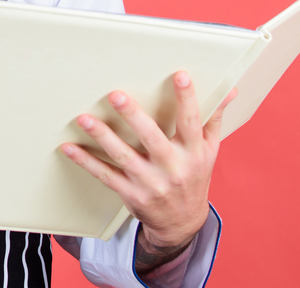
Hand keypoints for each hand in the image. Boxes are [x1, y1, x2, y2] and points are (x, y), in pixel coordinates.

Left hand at [60, 73, 236, 249]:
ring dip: (102, 137)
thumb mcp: (210, 151)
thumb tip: (230, 89)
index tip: (180, 76)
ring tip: (84, 118)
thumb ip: (214, 119)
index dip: (187, 100)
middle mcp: (173, 168)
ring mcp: (151, 183)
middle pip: (152, 139)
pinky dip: (86, 162)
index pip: (192, 123)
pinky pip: (105, 176)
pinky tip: (69, 147)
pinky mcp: (131, 194)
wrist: (182, 223)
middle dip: (134, 117)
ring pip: (124, 157)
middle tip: (115, 95)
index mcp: (194, 153)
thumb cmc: (194, 177)